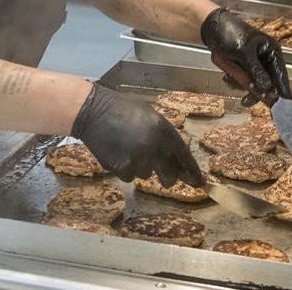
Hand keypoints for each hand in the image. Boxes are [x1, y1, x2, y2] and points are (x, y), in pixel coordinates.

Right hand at [71, 84, 202, 186]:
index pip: (183, 155)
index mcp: (163, 129)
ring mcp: (137, 158)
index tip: (198, 182)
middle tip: (164, 176)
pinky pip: (129, 176)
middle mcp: (153, 146)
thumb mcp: (149, 115)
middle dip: (167, 177)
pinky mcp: (121, 167)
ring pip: (147, 174)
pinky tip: (118, 153)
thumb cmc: (122, 109)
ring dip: (141, 167)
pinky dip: (125, 169)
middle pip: (169, 174)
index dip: (192, 170)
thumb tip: (175, 156)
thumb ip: (163, 134)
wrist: (93, 111)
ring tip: (128, 148)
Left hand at [200, 8, 291, 102]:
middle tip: (246, 101)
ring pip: (255, 84)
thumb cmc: (229, 34)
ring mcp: (256, 63)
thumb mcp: (243, 53)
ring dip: (242, 85)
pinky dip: (235, 81)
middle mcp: (267, 58)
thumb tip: (267, 90)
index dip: (283, 93)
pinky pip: (244, 81)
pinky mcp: (245, 66)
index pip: (281, 76)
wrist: (211, 26)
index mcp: (272, 51)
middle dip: (256, 92)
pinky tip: (226, 75)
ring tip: (229, 79)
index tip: (285, 108)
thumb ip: (256, 72)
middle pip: (268, 84)